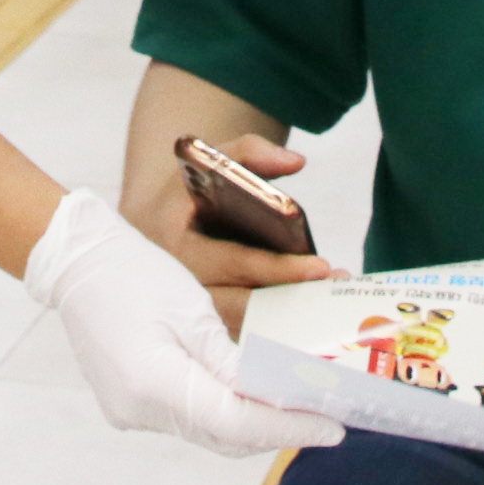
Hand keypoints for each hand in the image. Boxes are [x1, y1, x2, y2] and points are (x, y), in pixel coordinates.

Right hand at [22, 193, 340, 459]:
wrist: (77, 261)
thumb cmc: (136, 272)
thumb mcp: (193, 311)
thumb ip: (233, 363)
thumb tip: (278, 397)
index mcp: (154, 383)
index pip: (237, 422)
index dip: (289, 427)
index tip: (333, 427)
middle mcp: (140, 409)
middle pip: (224, 435)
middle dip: (279, 430)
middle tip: (327, 419)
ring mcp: (130, 411)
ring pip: (207, 431)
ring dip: (253, 423)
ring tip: (300, 410)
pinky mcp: (129, 403)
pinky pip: (188, 419)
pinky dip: (224, 413)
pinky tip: (254, 398)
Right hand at [122, 131, 331, 329]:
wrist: (152, 226)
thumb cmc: (186, 193)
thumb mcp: (205, 162)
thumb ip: (248, 153)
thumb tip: (296, 162)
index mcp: (177, 246)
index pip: (233, 262)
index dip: (277, 268)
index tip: (320, 266)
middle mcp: (181, 287)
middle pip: (242, 305)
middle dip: (290, 299)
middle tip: (332, 286)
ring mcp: (192, 311)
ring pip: (244, 324)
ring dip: (287, 317)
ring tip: (329, 300)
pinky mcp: (206, 324)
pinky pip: (243, 331)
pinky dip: (275, 327)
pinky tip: (309, 313)